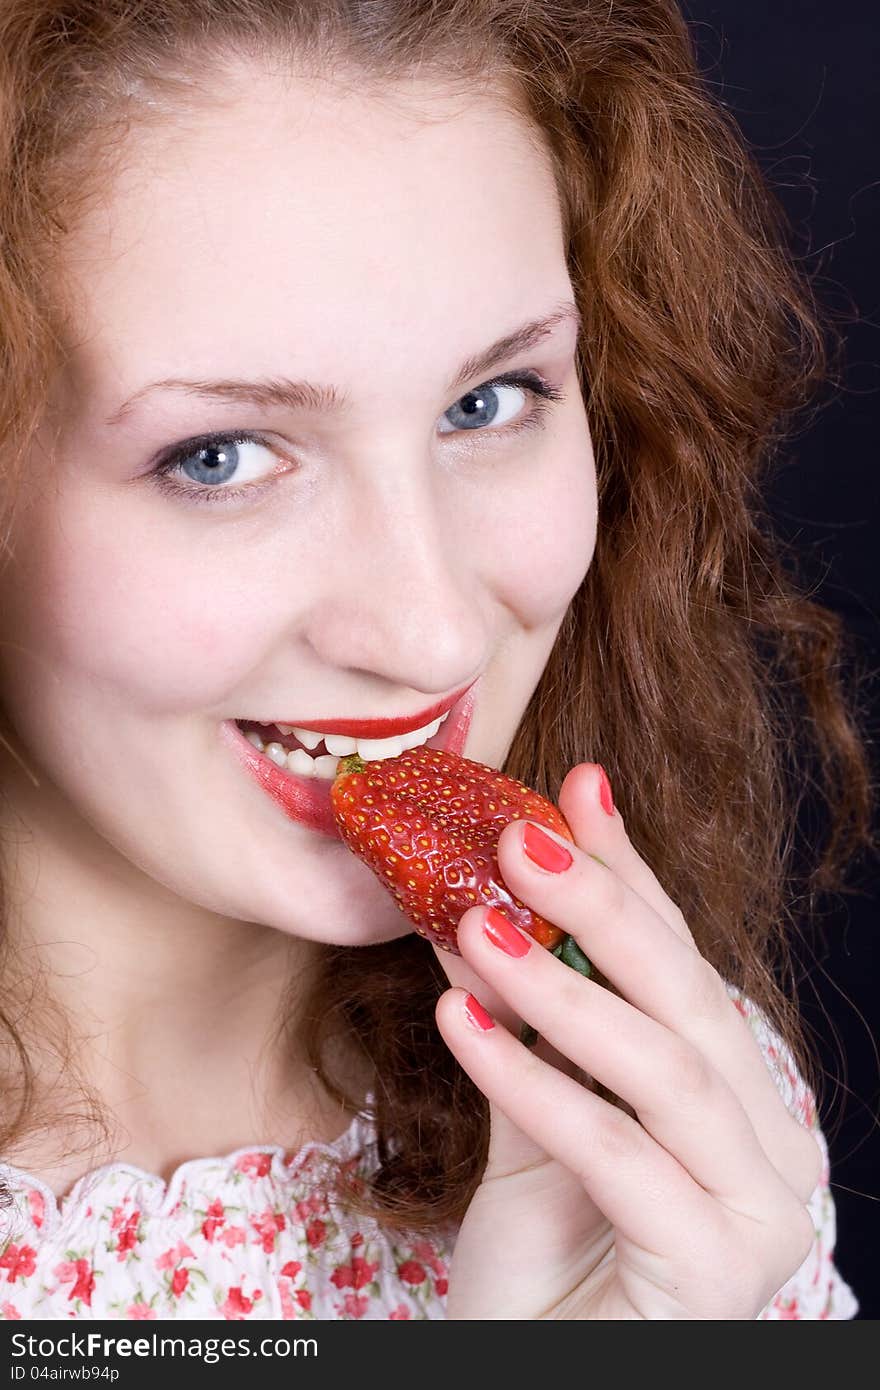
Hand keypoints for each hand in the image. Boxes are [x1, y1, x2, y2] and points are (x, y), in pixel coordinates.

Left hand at [433, 763, 823, 1319]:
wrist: (530, 1377)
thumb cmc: (545, 1257)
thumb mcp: (530, 1105)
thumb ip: (521, 1010)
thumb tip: (478, 896)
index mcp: (738, 1095)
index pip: (682, 961)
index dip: (628, 873)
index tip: (573, 789)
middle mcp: (770, 1144)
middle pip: (688, 1000)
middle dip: (601, 907)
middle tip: (516, 840)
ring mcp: (759, 1211)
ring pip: (664, 1069)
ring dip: (561, 987)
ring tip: (476, 925)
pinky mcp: (717, 1271)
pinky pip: (619, 1154)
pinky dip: (535, 1082)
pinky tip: (461, 1024)